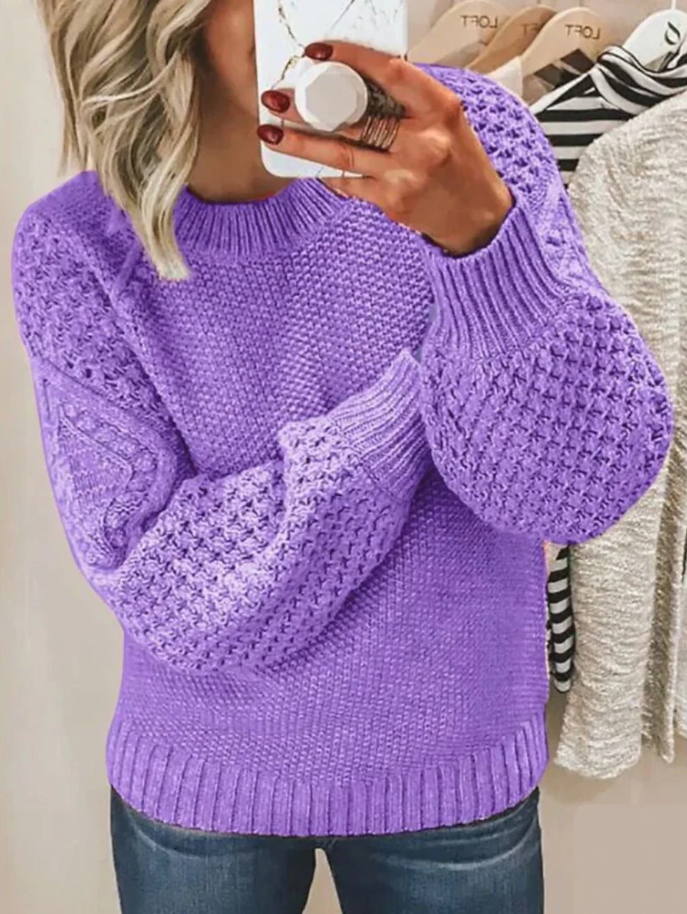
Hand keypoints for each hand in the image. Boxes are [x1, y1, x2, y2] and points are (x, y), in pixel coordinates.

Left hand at [257, 40, 512, 255]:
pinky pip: (349, 184)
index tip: (320, 52)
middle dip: (310, 110)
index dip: (352, 58)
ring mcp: (405, 175)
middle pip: (357, 120)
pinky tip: (306, 163)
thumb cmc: (460, 163)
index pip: (391, 74)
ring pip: (343, 156)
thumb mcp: (446, 120)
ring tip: (272, 133)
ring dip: (302, 144)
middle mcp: (422, 142)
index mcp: (439, 110)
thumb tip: (358, 81)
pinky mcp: (392, 203)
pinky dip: (326, 172)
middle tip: (277, 99)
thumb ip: (409, 100)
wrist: (476, 216)